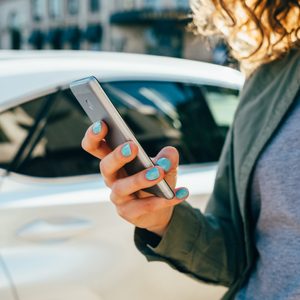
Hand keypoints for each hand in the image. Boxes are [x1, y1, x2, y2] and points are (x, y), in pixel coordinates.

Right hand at [81, 121, 188, 236]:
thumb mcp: (164, 165)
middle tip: (132, 146)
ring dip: (140, 179)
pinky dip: (163, 200)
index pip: (96, 147)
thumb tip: (169, 154)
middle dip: (117, 156)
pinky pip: (143, 207)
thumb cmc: (156, 180)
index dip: (94, 136)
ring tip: (159, 172)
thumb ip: (168, 157)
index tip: (103, 124)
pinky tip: (181, 193)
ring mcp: (118, 197)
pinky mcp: (128, 213)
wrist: (160, 208)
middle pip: (105, 166)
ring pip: (122, 188)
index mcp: (115, 161)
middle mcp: (112, 178)